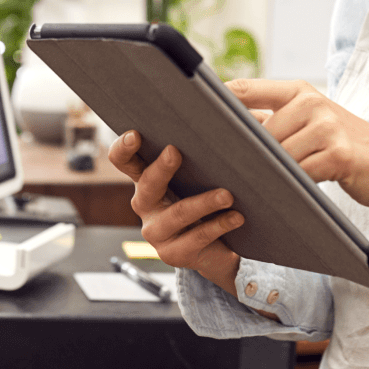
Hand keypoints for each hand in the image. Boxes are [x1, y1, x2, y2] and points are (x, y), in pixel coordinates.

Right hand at [108, 130, 244, 295]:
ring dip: (203, 202)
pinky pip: (196, 238)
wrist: (221, 248)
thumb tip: (245, 113)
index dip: (124, 147)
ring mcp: (156, 232)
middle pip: (145, 185)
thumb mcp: (208, 171)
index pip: (124, 160)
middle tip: (175, 152)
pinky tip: (237, 217)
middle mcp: (145, 205)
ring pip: (178, 214)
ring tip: (227, 195)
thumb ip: (215, 144)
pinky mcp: (173, 254)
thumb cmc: (212, 197)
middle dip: (160, 168)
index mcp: (147, 178)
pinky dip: (219, 225)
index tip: (136, 134)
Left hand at [227, 79, 368, 218]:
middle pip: (257, 131)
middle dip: (242, 153)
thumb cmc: (343, 147)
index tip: (189, 116)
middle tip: (221, 169)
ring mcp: (326, 126)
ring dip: (267, 174)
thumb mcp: (311, 124)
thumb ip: (276, 121)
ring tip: (255, 185)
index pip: (246, 90)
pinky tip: (285, 194)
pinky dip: (290, 186)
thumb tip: (226, 130)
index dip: (216, 102)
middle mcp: (311, 102)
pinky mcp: (339, 153)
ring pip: (276, 155)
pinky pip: (299, 173)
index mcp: (299, 91)